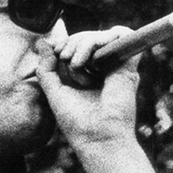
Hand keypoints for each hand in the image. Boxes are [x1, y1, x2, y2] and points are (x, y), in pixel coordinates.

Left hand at [35, 30, 138, 148]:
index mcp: (87, 73)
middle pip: (88, 37)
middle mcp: (104, 67)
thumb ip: (47, 69)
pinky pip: (122, 35)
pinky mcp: (129, 65)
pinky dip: (103, 39)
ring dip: (83, 43)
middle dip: (71, 43)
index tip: (56, 55)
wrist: (98, 137)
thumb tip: (43, 43)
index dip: (64, 44)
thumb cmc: (76, 120)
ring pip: (103, 34)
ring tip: (76, 63)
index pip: (76, 45)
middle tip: (66, 60)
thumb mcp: (54, 91)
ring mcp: (117, 65)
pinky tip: (90, 60)